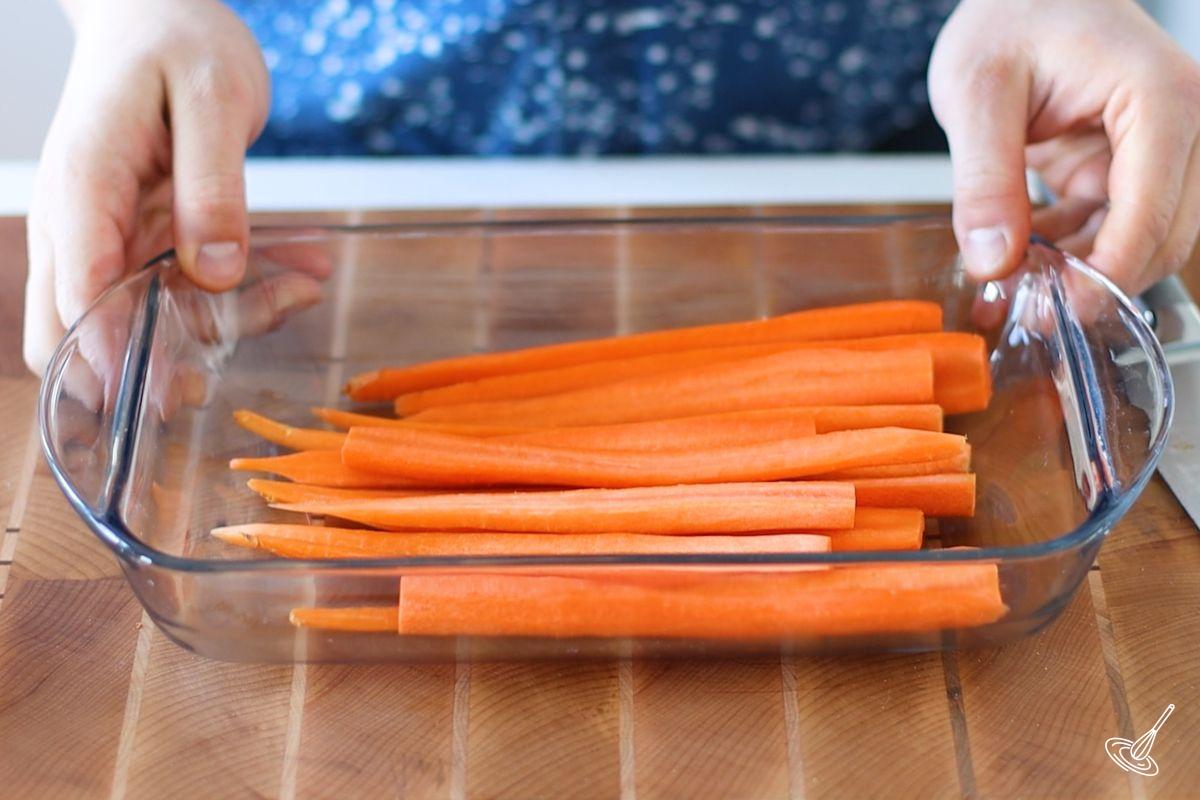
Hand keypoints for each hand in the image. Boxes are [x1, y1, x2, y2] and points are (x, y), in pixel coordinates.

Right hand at [24, 0, 269, 374]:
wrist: (163, 13)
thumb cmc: (180, 40)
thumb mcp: (213, 101)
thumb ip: (214, 188)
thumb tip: (215, 274)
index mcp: (84, 187)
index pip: (80, 293)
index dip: (116, 354)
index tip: (166, 392)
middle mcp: (84, 221)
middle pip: (86, 330)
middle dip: (157, 362)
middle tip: (234, 356)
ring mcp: (113, 232)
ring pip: (148, 317)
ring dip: (225, 322)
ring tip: (302, 286)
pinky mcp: (148, 236)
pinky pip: (186, 288)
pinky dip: (242, 291)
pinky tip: (299, 270)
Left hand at [930, 0, 1199, 293]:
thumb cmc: (1008, 19)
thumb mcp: (976, 94)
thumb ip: (984, 179)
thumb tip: (993, 259)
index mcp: (1160, 96)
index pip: (1152, 208)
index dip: (1108, 272)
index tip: (1057, 310)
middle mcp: (1180, 124)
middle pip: (1164, 235)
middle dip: (1097, 282)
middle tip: (1027, 312)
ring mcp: (1160, 148)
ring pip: (1142, 239)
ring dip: (1080, 272)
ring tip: (1012, 290)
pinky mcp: (1128, 166)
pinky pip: (1110, 227)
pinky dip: (1067, 252)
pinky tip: (1017, 261)